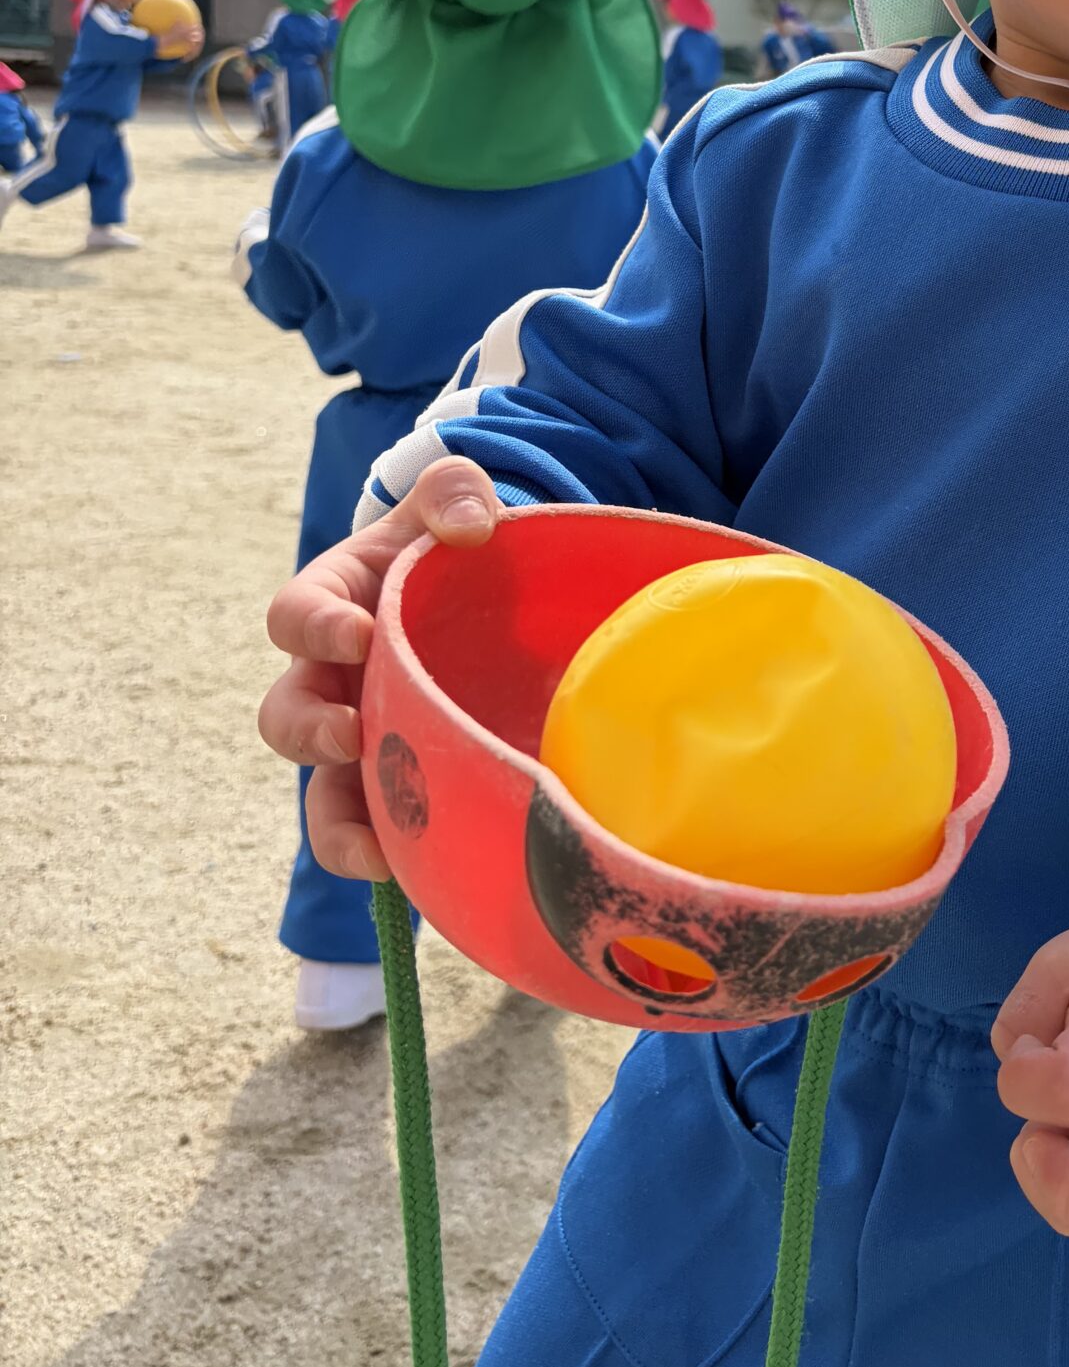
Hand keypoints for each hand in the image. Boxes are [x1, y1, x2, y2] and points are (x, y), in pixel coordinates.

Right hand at [257, 456, 499, 880]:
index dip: (315, 629)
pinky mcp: (395, 785)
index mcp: (334, 606)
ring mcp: (361, 740)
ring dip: (341, 824)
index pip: (295, 617)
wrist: (485, 598)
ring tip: (378, 848)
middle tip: (350, 735)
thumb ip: (455, 491)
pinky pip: (372, 834)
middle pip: (285, 718)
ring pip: (320, 796)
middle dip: (309, 732)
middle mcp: (332, 682)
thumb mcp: (453, 505)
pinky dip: (388, 858)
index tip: (357, 635)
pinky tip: (422, 875)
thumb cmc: (454, 548)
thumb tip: (471, 525)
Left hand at [991, 917, 1068, 1236]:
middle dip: (1058, 1181)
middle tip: (1039, 1133)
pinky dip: (1061, 1186)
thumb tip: (1018, 1066)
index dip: (1024, 1080)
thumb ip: (1026, 1010)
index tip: (1029, 1049)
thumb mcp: (1066, 959)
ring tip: (1052, 1127)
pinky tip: (1064, 1138)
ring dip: (1050, 1183)